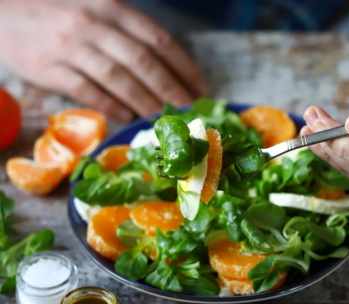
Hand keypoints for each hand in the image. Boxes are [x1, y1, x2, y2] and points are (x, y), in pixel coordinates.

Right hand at [0, 0, 208, 120]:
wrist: (4, 11)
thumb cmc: (61, 15)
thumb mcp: (98, 10)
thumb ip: (130, 32)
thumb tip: (167, 68)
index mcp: (112, 8)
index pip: (159, 40)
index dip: (184, 68)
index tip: (201, 90)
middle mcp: (94, 23)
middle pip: (143, 61)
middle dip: (171, 90)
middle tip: (190, 112)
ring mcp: (70, 45)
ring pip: (117, 78)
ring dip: (145, 101)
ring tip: (164, 120)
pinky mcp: (50, 67)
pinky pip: (86, 90)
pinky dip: (110, 105)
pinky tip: (128, 118)